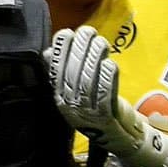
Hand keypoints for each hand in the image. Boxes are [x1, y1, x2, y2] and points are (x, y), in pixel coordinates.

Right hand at [48, 28, 167, 166]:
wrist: (118, 135)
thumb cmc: (97, 106)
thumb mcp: (77, 90)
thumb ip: (64, 72)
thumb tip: (49, 51)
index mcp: (60, 99)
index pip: (56, 74)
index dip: (59, 54)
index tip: (65, 33)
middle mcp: (69, 106)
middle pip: (72, 75)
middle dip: (79, 50)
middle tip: (87, 31)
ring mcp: (86, 112)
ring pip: (88, 83)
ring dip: (94, 60)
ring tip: (100, 42)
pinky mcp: (105, 117)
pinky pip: (104, 95)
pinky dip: (107, 78)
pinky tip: (110, 63)